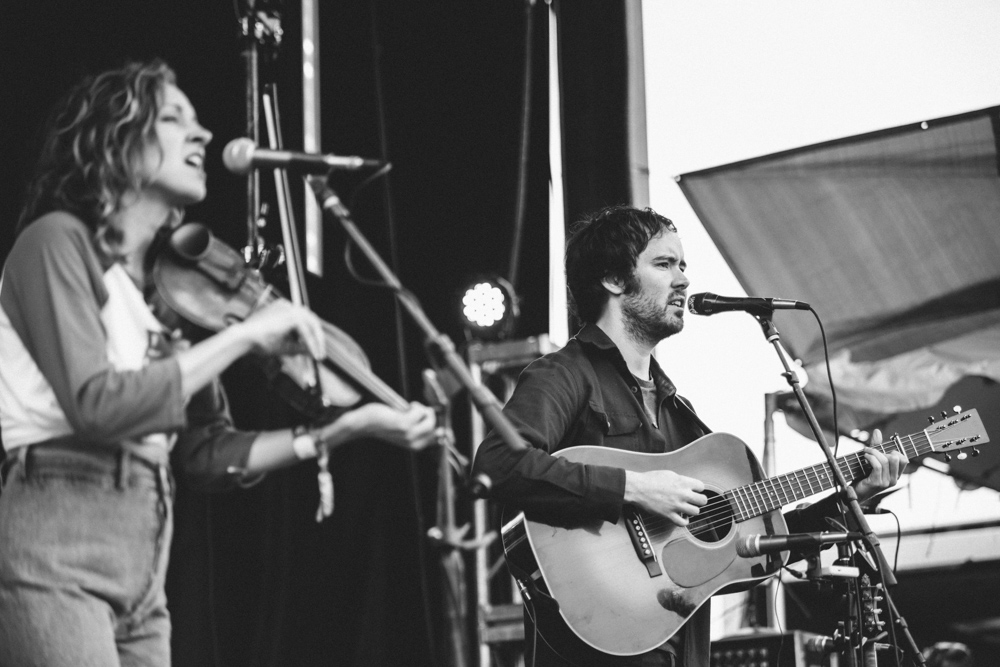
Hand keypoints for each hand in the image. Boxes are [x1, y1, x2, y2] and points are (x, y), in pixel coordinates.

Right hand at [236, 301, 325, 358]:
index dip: (312, 335)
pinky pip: (306, 330)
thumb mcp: (283, 346)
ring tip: (318, 356)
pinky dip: (310, 343)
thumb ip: (298, 347)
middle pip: (311, 320)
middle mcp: (287, 305)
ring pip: (311, 324)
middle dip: (318, 338)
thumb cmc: (258, 342)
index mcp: (283, 309)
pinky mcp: (290, 315)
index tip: (316, 349)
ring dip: (316, 341)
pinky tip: (312, 353)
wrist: (243, 338)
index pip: (304, 320)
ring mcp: (289, 308)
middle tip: (321, 354)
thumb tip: (313, 352)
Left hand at [323, 401, 437, 450]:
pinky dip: (416, 405)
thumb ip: (420, 430)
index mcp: (416, 446)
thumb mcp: (405, 431)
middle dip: (430, 415)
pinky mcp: (404, 424)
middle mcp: (414, 443)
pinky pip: (420, 411)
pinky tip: (408, 406)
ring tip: (411, 408)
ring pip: (430, 419)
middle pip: (436, 427)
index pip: (439, 441)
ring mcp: (409, 434)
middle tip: (417, 410)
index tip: (442, 425)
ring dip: (423, 409)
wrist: (365, 424)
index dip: (445, 432)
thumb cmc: (384, 424)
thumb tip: (441, 430)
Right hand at [624, 469, 706, 526]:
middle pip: (702, 500)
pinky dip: (684, 521)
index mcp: (683, 482)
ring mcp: (676, 505)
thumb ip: (681, 480)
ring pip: (696, 512)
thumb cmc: (651, 479)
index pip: (701, 487)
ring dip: (692, 510)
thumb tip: (688, 485)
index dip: (698, 489)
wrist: (638, 488)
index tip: (694, 490)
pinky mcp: (669, 515)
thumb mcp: (669, 474)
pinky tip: (682, 517)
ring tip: (687, 508)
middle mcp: (682, 494)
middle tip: (694, 500)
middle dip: (699, 500)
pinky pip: (683, 523)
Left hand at [853, 429, 907, 501]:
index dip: (894, 451)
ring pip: (885, 460)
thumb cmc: (862, 476)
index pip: (904, 459)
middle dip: (883, 450)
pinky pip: (878, 465)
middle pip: (897, 458)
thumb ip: (876, 447)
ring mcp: (886, 482)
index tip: (882, 449)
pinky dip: (870, 457)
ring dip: (873, 452)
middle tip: (870, 449)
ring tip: (865, 451)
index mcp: (895, 475)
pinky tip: (864, 456)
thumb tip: (877, 431)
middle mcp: (894, 479)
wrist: (853, 492)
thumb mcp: (871, 460)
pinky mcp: (877, 483)